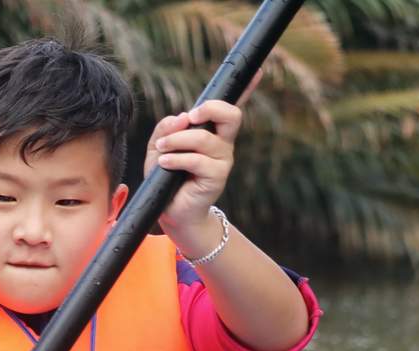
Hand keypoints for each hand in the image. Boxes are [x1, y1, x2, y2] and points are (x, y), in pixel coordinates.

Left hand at [144, 100, 241, 241]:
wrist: (172, 212)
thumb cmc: (167, 179)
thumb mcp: (159, 148)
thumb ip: (166, 129)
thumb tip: (181, 117)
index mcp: (213, 132)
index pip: (232, 106)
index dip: (247, 88)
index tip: (259, 70)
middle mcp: (223, 143)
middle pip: (231, 115)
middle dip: (210, 109)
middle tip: (191, 116)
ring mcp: (223, 160)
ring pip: (204, 139)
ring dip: (177, 141)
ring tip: (162, 150)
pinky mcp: (217, 177)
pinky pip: (196, 160)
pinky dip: (175, 159)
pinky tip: (164, 164)